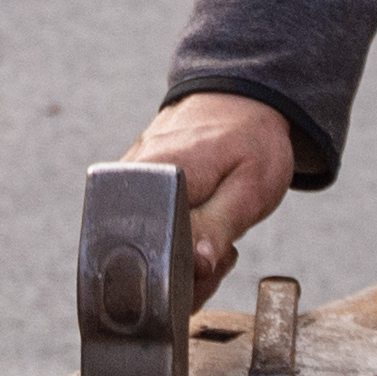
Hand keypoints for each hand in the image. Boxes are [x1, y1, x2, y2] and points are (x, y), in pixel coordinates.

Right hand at [124, 94, 296, 294]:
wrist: (240, 102)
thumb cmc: (250, 140)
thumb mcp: (249, 188)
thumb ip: (218, 228)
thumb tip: (195, 267)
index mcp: (156, 175)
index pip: (154, 250)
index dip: (186, 272)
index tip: (217, 260)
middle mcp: (130, 178)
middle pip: (143, 257)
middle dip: (187, 272)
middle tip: (223, 248)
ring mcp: (126, 184)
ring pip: (144, 251)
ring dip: (184, 261)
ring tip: (213, 235)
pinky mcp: (128, 192)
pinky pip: (144, 235)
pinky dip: (175, 245)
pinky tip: (198, 232)